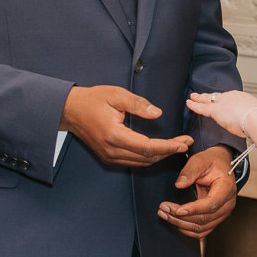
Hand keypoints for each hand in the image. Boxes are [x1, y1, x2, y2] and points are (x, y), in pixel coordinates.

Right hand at [60, 85, 192, 167]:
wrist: (70, 110)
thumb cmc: (93, 99)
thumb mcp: (116, 94)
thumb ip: (138, 104)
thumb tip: (158, 113)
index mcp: (115, 135)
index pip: (148, 146)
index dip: (169, 147)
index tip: (184, 143)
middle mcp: (113, 150)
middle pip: (147, 158)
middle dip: (169, 151)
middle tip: (185, 143)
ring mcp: (110, 156)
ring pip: (142, 162)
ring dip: (160, 155)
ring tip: (176, 146)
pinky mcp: (109, 158)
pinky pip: (134, 161)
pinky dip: (149, 157)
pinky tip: (159, 149)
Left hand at [157, 146, 236, 238]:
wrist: (220, 166)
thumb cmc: (212, 162)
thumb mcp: (200, 160)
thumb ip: (190, 171)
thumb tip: (179, 184)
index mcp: (226, 189)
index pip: (211, 204)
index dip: (193, 209)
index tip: (177, 210)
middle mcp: (227, 204)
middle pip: (204, 219)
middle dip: (181, 217)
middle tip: (163, 209)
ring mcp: (222, 214)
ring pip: (201, 227)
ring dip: (181, 224)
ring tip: (164, 215)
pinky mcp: (215, 219)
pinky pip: (202, 231)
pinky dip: (188, 229)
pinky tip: (175, 222)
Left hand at [185, 90, 256, 138]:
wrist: (256, 118)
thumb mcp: (256, 118)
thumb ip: (249, 122)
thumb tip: (248, 129)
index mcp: (242, 98)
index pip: (230, 99)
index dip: (223, 101)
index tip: (221, 102)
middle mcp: (231, 97)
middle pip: (217, 96)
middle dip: (210, 97)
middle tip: (203, 96)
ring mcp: (223, 103)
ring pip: (208, 99)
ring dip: (200, 99)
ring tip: (193, 98)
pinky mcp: (215, 110)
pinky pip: (202, 107)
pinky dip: (195, 105)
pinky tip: (189, 104)